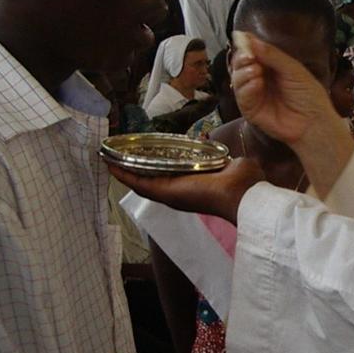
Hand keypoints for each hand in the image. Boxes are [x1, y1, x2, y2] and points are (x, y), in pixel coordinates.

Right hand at [107, 157, 264, 224]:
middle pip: (149, 181)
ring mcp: (171, 194)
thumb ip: (228, 164)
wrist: (246, 196)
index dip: (152, 167)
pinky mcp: (166, 192)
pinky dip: (124, 173)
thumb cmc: (244, 183)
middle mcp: (179, 192)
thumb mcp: (233, 167)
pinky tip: (110, 164)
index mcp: (194, 185)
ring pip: (140, 182)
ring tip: (108, 158)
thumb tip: (231, 159)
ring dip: (123, 170)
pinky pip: (140, 183)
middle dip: (132, 169)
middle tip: (116, 157)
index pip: (168, 176)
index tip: (139, 156)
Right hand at [230, 32, 353, 192]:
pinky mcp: (250, 110)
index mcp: (270, 65)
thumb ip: (271, 55)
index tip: (241, 37)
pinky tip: (256, 83)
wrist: (313, 122)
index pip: (252, 50)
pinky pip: (241, 96)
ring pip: (237, 78)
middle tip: (248, 56)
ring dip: (243, 71)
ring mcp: (253, 94)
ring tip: (255, 70)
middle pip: (240, 63)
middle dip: (241, 57)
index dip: (246, 43)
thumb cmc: (308, 94)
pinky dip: (246, 87)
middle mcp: (259, 77)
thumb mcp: (292, 69)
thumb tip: (248, 38)